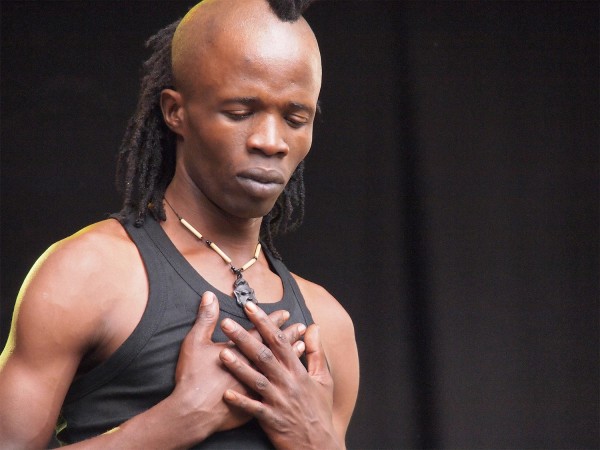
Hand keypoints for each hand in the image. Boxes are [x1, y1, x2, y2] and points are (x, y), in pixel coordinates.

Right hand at [170, 292, 300, 437]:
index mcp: (240, 351)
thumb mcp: (195, 343)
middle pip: (275, 348)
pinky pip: (276, 389)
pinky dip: (284, 379)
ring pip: (279, 368)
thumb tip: (209, 295)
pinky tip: (291, 376)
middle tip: (301, 326)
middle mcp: (252, 367)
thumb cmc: (192, 378)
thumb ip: (205, 318)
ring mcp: (255, 387)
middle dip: (289, 336)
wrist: (192, 415)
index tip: (286, 313)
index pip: (261, 331)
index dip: (273, 321)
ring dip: (291, 356)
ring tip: (303, 346)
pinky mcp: (255, 404)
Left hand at [219, 301, 339, 449]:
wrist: (320, 445)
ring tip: (222, 352)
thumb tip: (313, 327)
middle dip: (245, 337)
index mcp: (299, 370)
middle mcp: (288, 383)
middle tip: (227, 323)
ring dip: (239, 366)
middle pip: (264, 355)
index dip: (265, 323)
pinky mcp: (272, 421)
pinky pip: (254, 409)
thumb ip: (316, 351)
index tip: (250, 308)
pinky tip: (227, 393)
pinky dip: (241, 401)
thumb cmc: (319, 410)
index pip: (280, 341)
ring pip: (257, 380)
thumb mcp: (324, 379)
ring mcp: (280, 402)